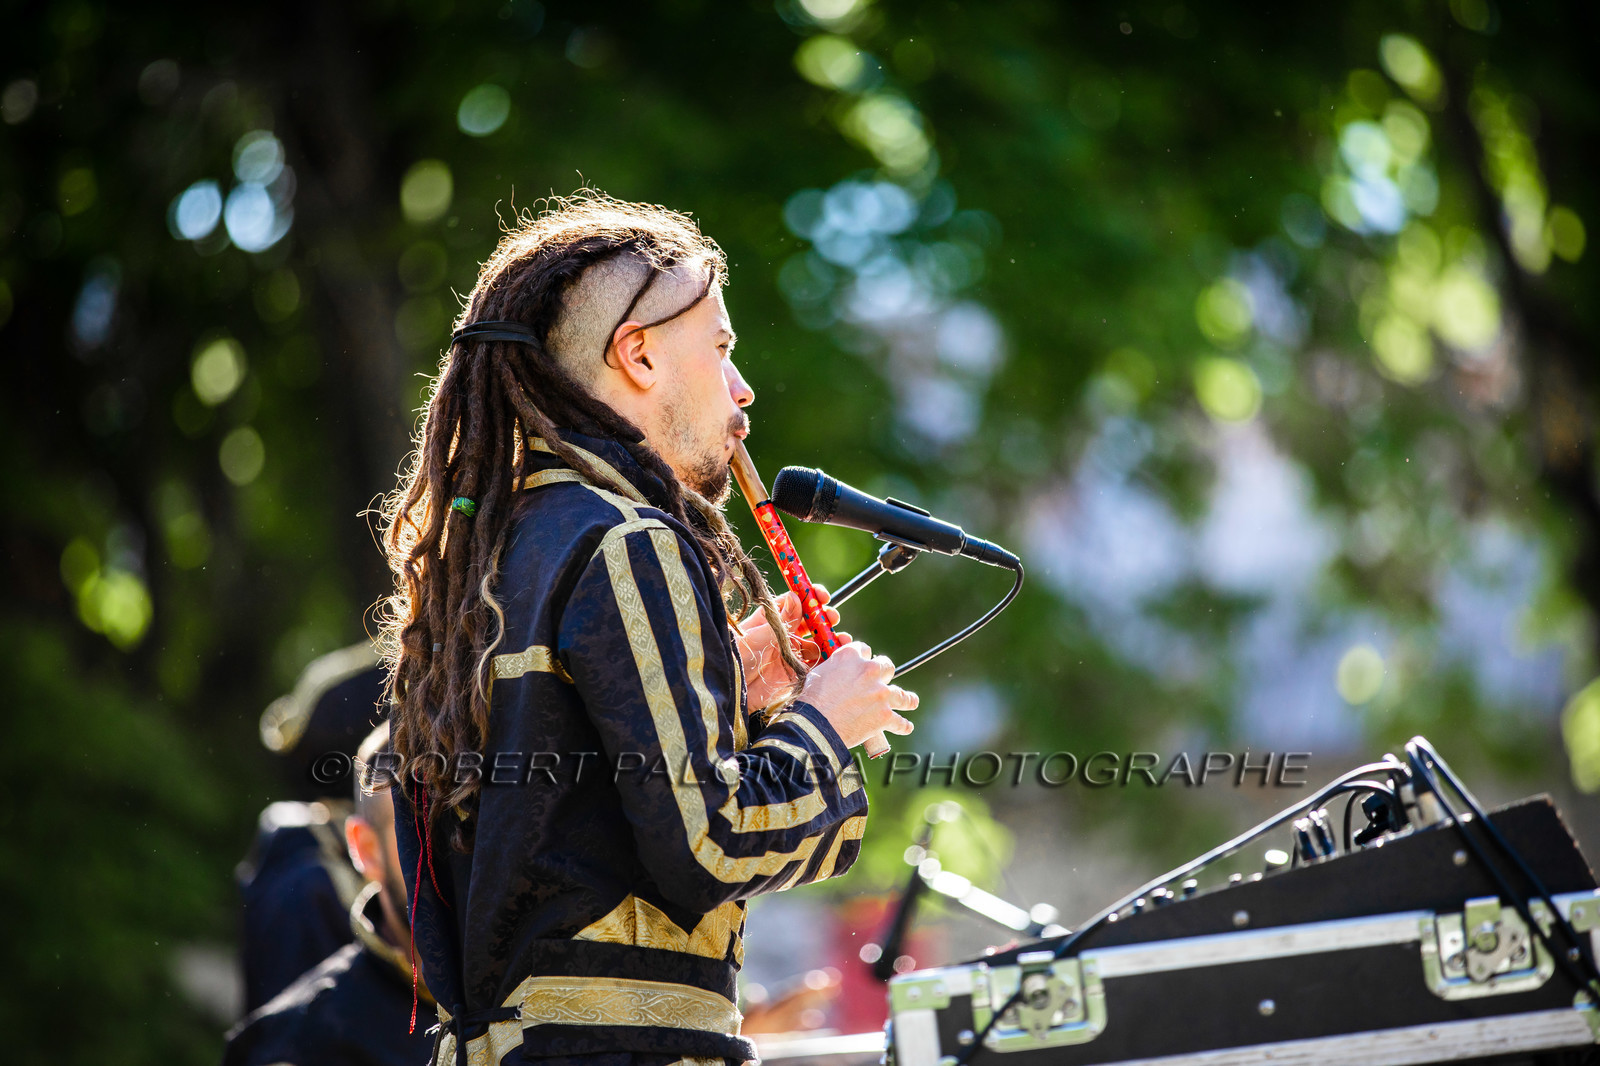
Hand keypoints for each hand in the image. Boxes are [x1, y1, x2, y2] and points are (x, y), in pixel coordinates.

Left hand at [737, 586, 845, 712]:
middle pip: (810, 622)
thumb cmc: (735, 659)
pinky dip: (828, 662)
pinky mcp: (796, 674)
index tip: (821, 595)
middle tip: (832, 617)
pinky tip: (838, 658)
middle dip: (824, 618)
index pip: (794, 603)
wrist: (730, 692)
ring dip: (831, 640)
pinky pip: (817, 666)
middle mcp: (784, 636)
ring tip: (842, 640)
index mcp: (772, 621)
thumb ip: (778, 621)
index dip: (809, 597)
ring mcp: (791, 655)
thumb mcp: (754, 636)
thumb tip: (795, 597)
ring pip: (817, 643)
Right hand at [799, 641, 917, 749]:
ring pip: (902, 694)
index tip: (864, 664)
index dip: (864, 658)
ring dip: (906, 698)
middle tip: (882, 683)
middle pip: (886, 666)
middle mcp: (869, 671)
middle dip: (885, 674)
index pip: (864, 649)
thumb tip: (836, 670)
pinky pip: (900, 722)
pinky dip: (903, 725)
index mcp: (851, 657)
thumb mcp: (818, 674)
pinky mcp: (885, 715)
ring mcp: (880, 693)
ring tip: (910, 701)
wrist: (816, 726)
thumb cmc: (811, 701)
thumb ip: (833, 667)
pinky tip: (906, 726)